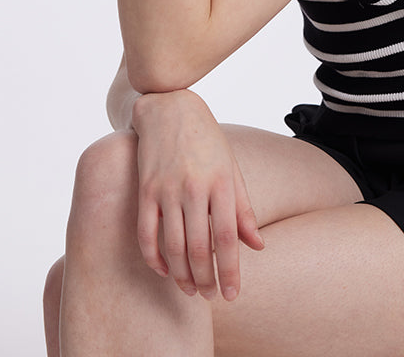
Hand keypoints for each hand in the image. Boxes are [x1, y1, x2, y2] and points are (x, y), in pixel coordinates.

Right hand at [131, 89, 263, 300]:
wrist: (171, 108)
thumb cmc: (208, 141)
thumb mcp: (232, 170)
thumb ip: (243, 209)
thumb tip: (257, 246)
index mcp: (222, 183)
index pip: (227, 238)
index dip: (229, 270)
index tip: (231, 294)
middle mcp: (195, 187)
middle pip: (199, 247)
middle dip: (205, 279)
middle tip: (210, 296)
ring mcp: (167, 189)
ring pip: (173, 246)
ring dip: (181, 275)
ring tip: (190, 289)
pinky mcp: (146, 190)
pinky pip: (146, 234)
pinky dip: (154, 258)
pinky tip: (164, 270)